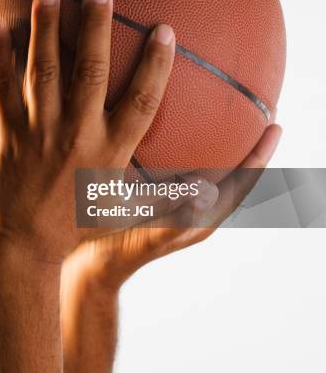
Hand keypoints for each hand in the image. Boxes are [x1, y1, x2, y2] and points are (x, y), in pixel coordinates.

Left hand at [0, 0, 177, 262]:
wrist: (24, 247)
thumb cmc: (79, 229)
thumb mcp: (125, 212)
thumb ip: (165, 198)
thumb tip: (208, 193)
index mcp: (110, 152)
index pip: (140, 101)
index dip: (155, 65)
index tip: (165, 30)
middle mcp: (76, 136)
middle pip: (89, 72)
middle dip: (95, 28)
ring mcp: (39, 132)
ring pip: (43, 73)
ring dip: (46, 31)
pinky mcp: (8, 135)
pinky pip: (2, 90)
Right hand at [61, 123, 281, 289]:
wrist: (96, 261)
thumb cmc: (121, 249)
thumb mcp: (149, 233)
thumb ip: (178, 217)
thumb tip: (207, 192)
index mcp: (203, 218)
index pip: (243, 184)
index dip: (261, 155)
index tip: (275, 126)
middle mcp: (199, 209)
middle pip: (236, 173)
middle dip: (251, 144)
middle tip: (262, 111)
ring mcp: (184, 203)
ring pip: (217, 170)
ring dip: (229, 144)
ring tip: (232, 113)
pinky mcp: (167, 196)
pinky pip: (192, 168)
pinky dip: (199, 147)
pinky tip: (183, 127)